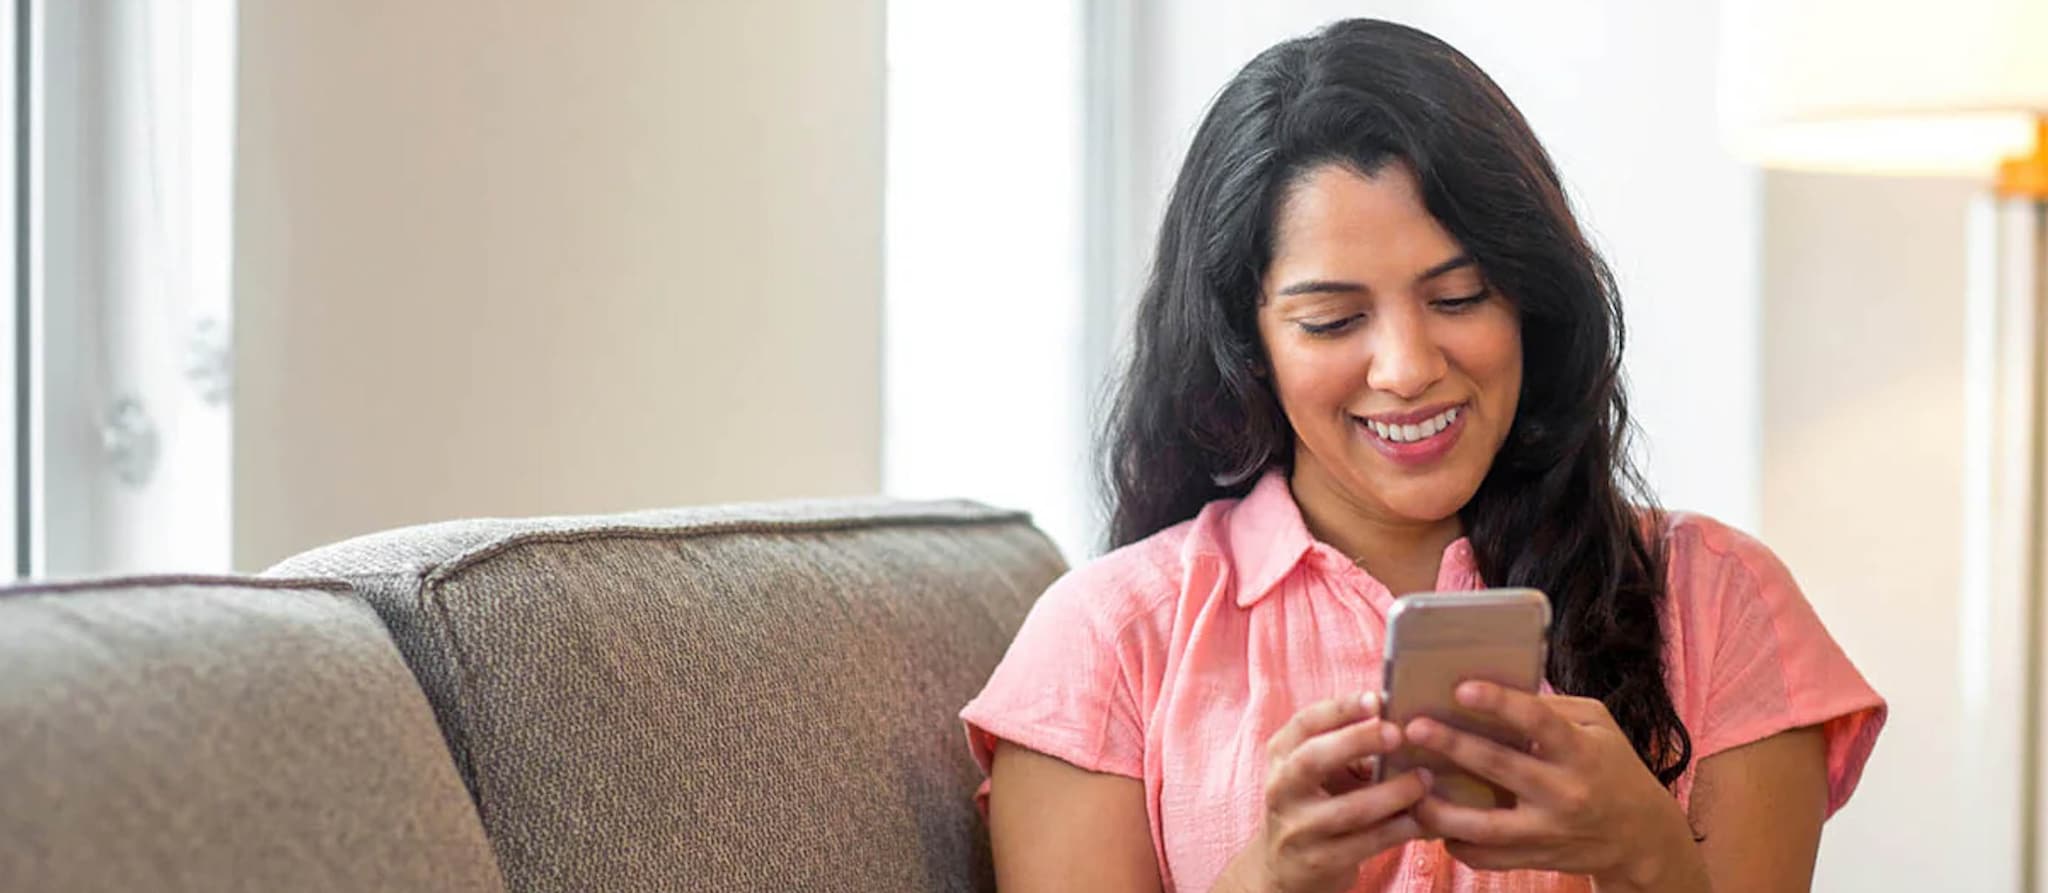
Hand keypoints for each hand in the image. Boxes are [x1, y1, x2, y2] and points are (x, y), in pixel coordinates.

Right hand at [1224, 692, 1430, 892]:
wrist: (1287, 868)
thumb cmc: (1316, 805)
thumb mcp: (1319, 772)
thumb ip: (1348, 748)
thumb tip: (1402, 725)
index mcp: (1282, 756)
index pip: (1305, 724)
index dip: (1341, 709)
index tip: (1377, 699)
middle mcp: (1281, 789)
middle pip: (1312, 759)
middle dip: (1356, 741)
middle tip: (1397, 733)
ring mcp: (1298, 829)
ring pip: (1348, 809)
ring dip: (1392, 793)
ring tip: (1423, 780)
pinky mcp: (1319, 861)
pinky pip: (1365, 844)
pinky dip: (1396, 829)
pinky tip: (1419, 819)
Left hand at [1402, 683, 1705, 890]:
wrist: (1641, 836)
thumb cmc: (1612, 767)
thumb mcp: (1599, 726)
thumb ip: (1552, 707)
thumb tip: (1496, 687)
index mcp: (1581, 752)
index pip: (1538, 722)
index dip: (1499, 702)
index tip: (1461, 687)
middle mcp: (1564, 793)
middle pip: (1500, 768)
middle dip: (1452, 746)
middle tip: (1414, 727)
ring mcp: (1548, 831)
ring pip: (1484, 826)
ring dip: (1439, 808)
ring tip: (1409, 787)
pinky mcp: (1535, 858)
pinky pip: (1486, 857)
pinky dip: (1453, 842)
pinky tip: (1429, 821)